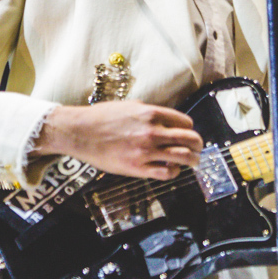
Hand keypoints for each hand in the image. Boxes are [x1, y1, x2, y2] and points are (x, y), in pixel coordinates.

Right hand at [33, 101, 203, 179]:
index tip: (188, 133)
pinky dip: (174, 171)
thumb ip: (150, 112)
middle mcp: (152, 131)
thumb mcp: (130, 106)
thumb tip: (165, 119)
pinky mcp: (138, 167)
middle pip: (190, 139)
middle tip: (197, 148)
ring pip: (183, 156)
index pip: (185, 122)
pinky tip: (172, 169)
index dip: (189, 129)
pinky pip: (166, 172)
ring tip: (193, 161)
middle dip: (197, 145)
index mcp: (152, 113)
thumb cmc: (102, 117)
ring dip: (192, 160)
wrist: (80, 132)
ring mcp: (146, 150)